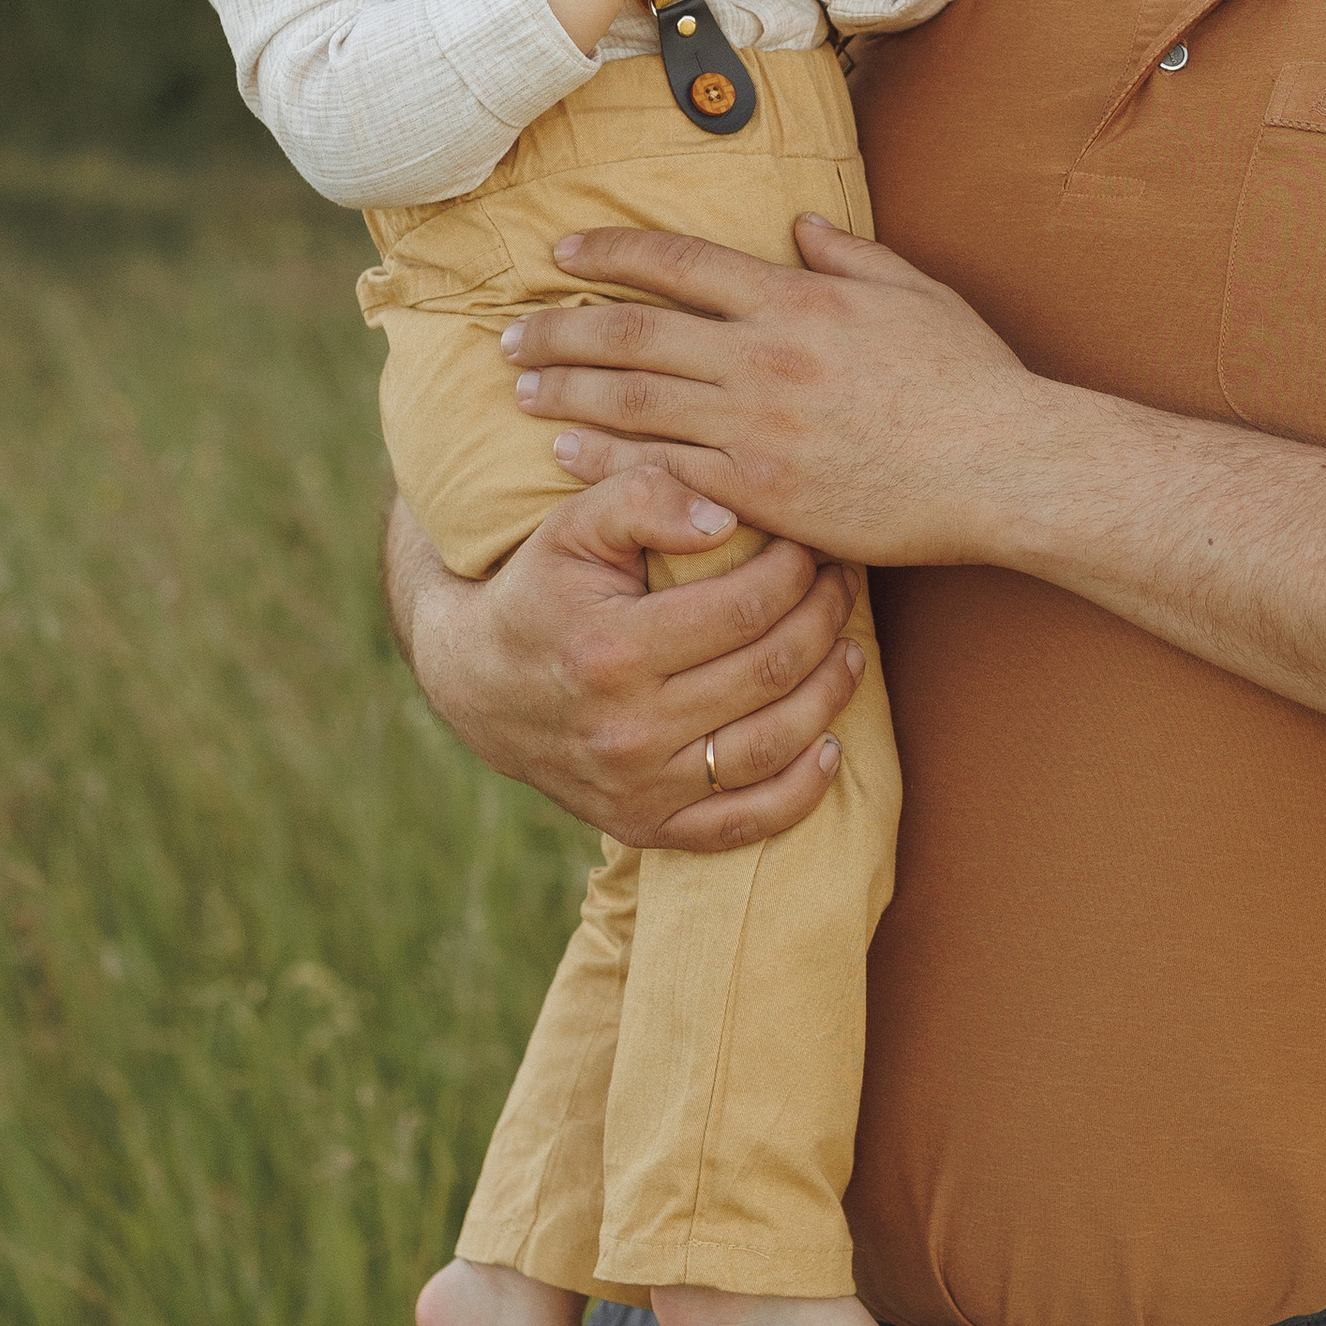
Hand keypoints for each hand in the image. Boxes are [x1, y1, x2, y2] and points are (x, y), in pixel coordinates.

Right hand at [385, 472, 864, 849]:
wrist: (475, 680)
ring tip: (850, 649)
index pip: (746, 607)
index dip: (796, 570)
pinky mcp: (644, 826)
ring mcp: (637, 787)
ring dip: (830, 695)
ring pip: (770, 746)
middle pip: (769, 672)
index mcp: (612, 650)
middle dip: (825, 619)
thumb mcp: (574, 525)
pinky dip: (799, 793)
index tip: (811, 546)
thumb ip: (645, 499)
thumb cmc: (541, 587)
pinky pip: (741, 826)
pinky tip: (829, 748)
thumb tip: (727, 519)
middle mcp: (626, 730)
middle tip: (843, 584)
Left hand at [504, 214, 1062, 568]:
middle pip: (632, 330)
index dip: (609, 251)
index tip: (561, 253)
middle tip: (510, 331)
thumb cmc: (972, 380)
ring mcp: (757, 426)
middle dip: (560, 326)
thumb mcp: (916, 294)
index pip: (677, 260)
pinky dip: (604, 456)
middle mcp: (763, 355)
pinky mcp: (762, 490)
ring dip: (566, 387)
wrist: (1004, 465)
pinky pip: (661, 470)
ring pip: (633, 399)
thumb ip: (850, 256)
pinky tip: (564, 450)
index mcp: (797, 298)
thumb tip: (799, 225)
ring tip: (520, 384)